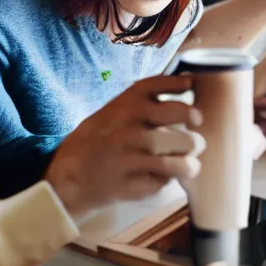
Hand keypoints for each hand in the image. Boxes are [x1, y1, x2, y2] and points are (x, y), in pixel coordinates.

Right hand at [45, 75, 205, 218]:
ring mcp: (130, 156)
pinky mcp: (131, 184)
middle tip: (196, 132)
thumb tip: (188, 81)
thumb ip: (147, 98)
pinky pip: (165, 181)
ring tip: (189, 160)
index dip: (182, 83)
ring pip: (180, 155)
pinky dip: (170, 180)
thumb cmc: (101, 137)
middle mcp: (130, 125)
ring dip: (190, 160)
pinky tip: (165, 176)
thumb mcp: (117, 109)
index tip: (191, 86)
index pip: (162, 83)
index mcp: (126, 103)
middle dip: (195, 120)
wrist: (69, 175)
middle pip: (181, 115)